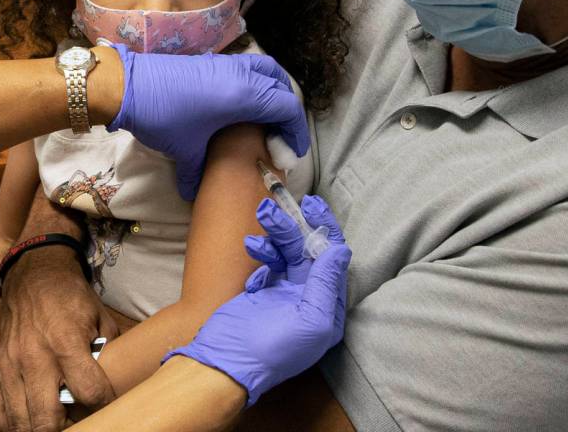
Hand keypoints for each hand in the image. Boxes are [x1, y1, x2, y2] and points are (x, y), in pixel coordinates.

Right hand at [0, 247, 117, 431]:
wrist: (33, 279)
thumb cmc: (71, 299)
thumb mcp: (100, 317)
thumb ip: (108, 349)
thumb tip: (119, 377)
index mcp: (67, 342)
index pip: (89, 390)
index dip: (102, 403)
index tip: (106, 402)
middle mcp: (35, 359)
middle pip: (46, 419)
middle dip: (65, 429)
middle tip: (76, 422)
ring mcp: (8, 368)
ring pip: (18, 423)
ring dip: (37, 429)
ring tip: (52, 423)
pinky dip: (10, 426)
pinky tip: (26, 420)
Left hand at [108, 45, 309, 199]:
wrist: (129, 86)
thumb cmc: (163, 117)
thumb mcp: (185, 150)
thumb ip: (197, 174)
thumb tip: (194, 195)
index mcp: (244, 96)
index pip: (288, 108)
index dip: (296, 132)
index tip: (291, 154)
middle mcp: (243, 76)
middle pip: (282, 87)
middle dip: (288, 114)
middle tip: (280, 138)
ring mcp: (230, 64)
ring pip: (268, 71)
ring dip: (275, 91)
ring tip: (269, 117)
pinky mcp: (216, 62)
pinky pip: (251, 68)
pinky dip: (258, 83)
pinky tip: (244, 105)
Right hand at [171, 195, 350, 405]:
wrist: (226, 362)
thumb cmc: (273, 349)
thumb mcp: (310, 320)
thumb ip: (325, 282)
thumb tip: (341, 249)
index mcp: (327, 308)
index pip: (333, 259)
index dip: (326, 230)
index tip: (314, 206)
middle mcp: (309, 298)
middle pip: (308, 250)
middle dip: (294, 226)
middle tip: (280, 205)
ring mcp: (285, 293)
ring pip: (286, 251)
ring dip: (275, 233)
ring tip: (262, 215)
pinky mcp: (263, 290)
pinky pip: (267, 262)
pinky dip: (261, 255)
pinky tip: (253, 262)